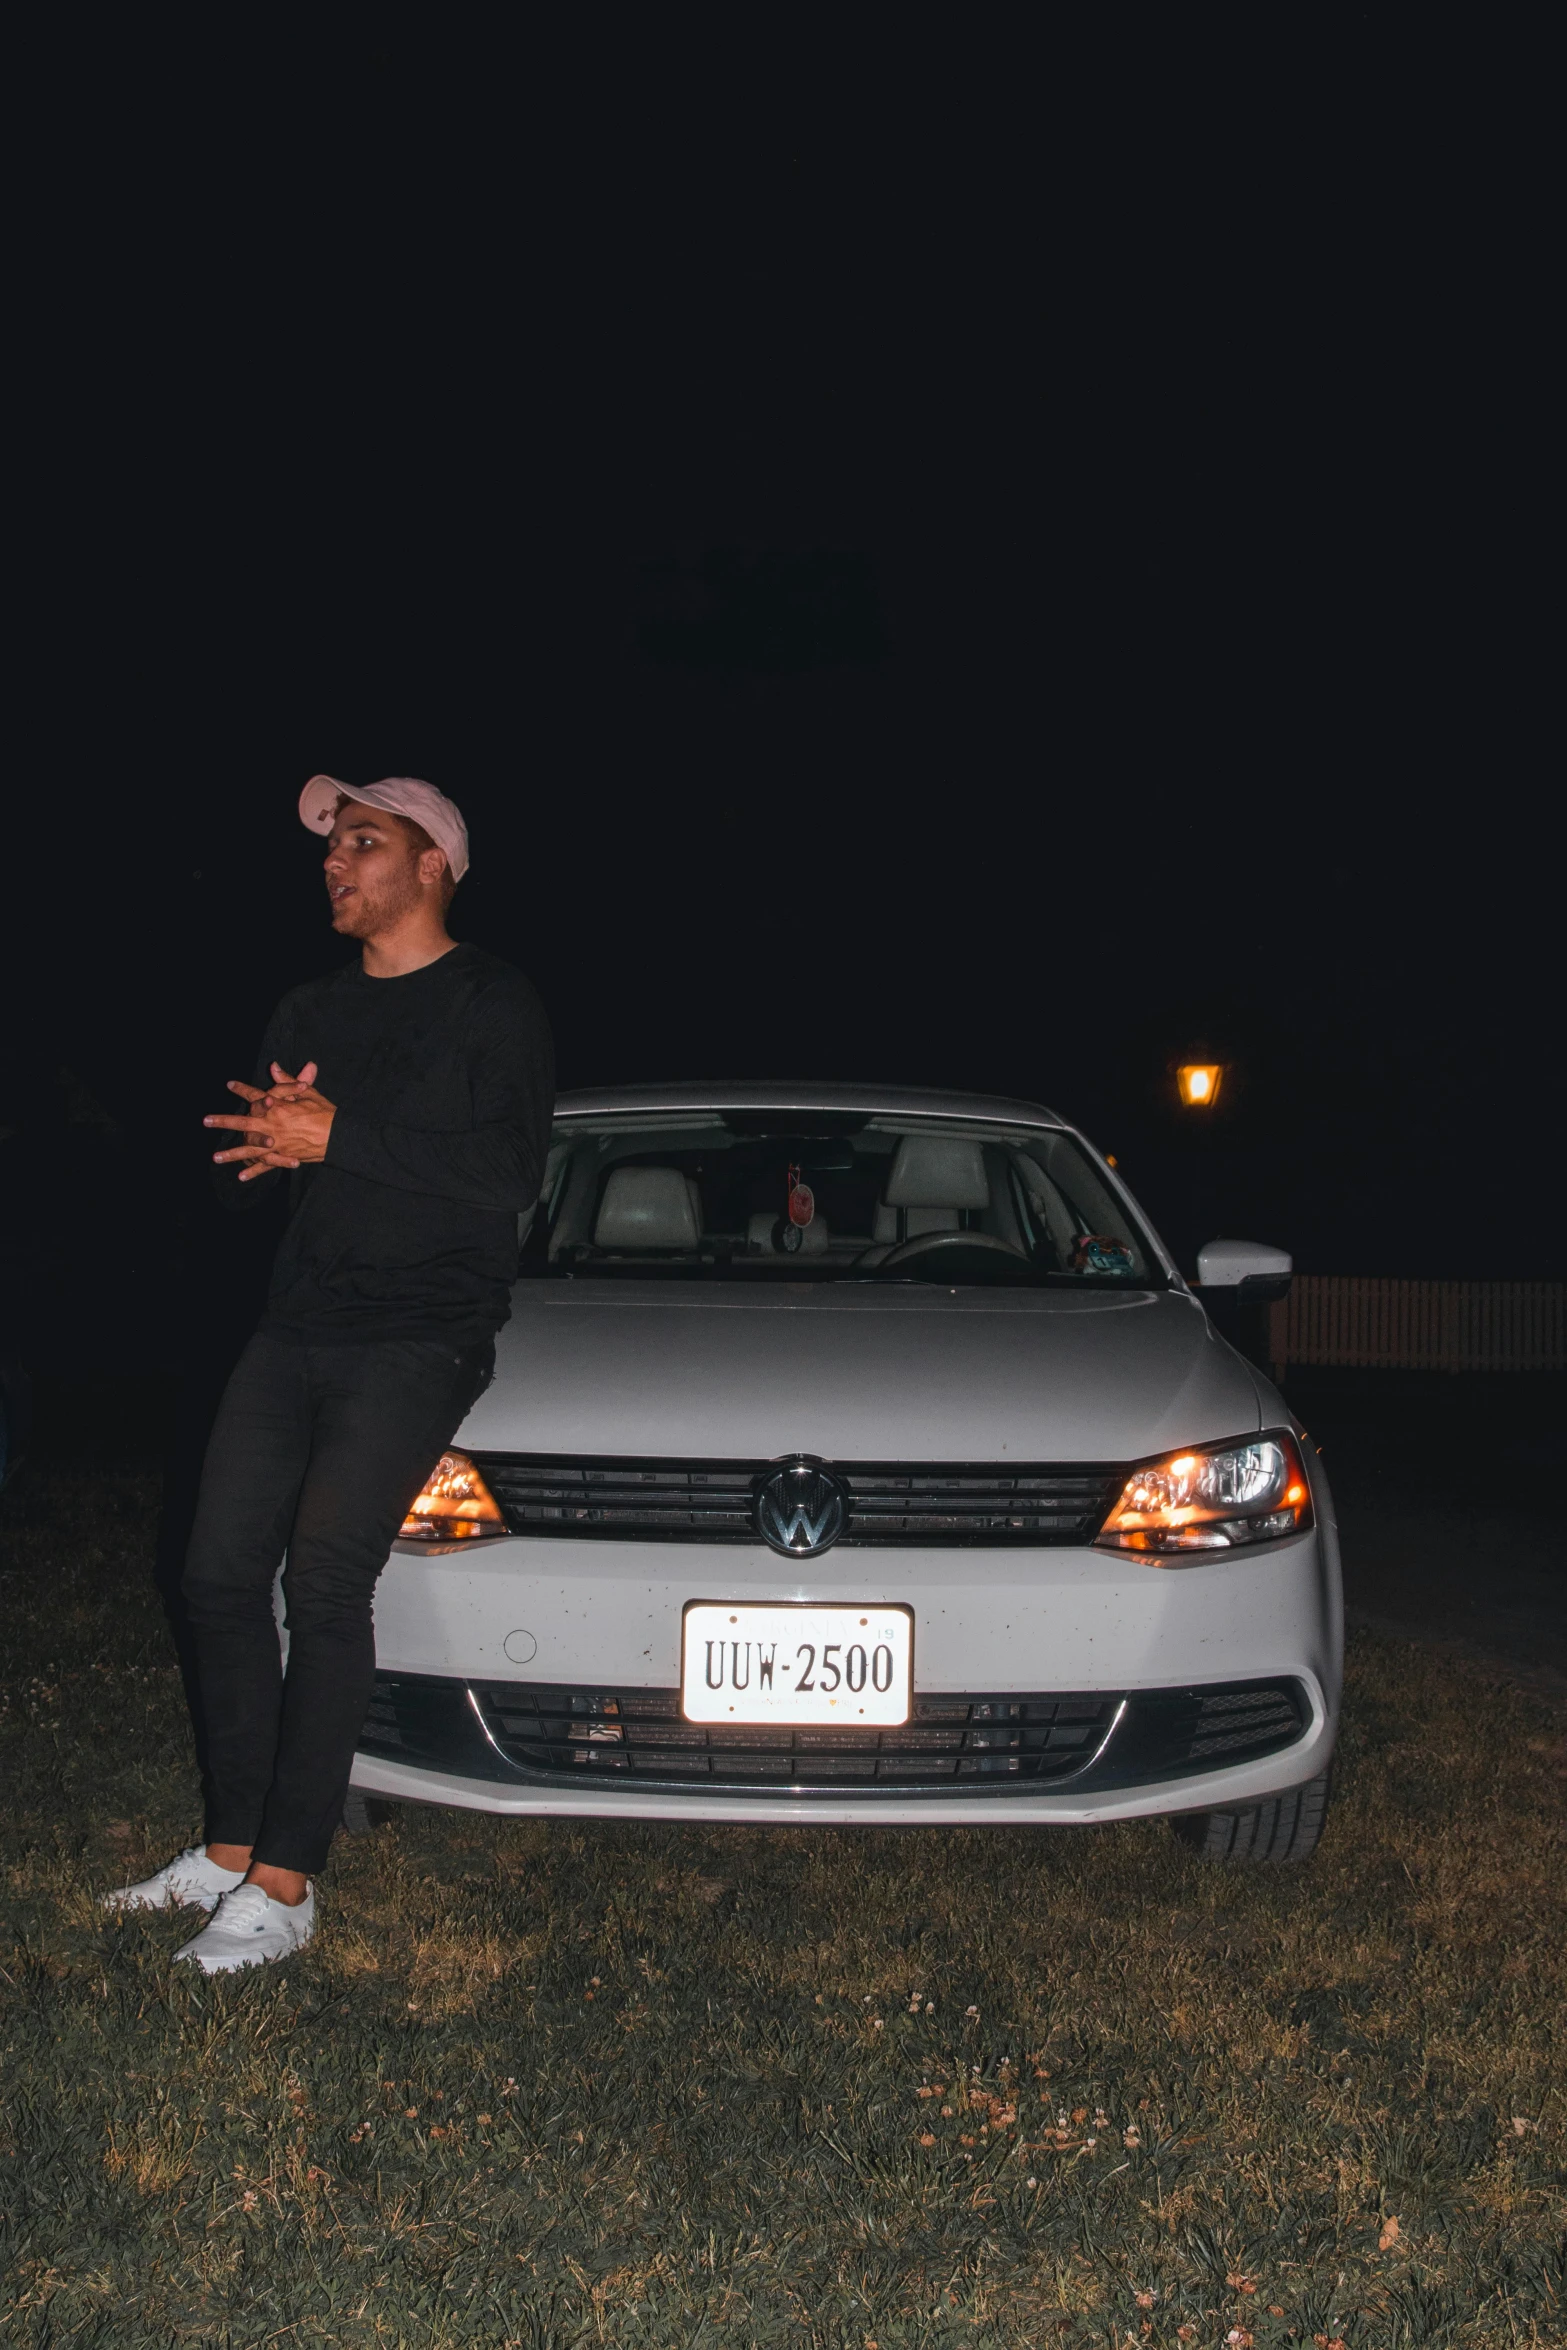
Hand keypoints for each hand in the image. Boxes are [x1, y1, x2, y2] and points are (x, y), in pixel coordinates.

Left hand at [206, 1062, 334, 1180]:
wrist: (338, 1136)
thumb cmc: (324, 1112)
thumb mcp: (307, 1093)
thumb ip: (287, 1081)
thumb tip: (273, 1067)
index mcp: (278, 1107)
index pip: (256, 1096)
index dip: (242, 1089)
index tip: (229, 1085)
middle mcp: (272, 1125)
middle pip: (243, 1123)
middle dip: (223, 1121)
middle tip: (206, 1121)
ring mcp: (276, 1143)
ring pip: (249, 1149)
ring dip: (231, 1154)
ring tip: (215, 1157)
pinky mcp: (283, 1156)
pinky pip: (266, 1165)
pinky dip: (254, 1171)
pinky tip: (241, 1176)